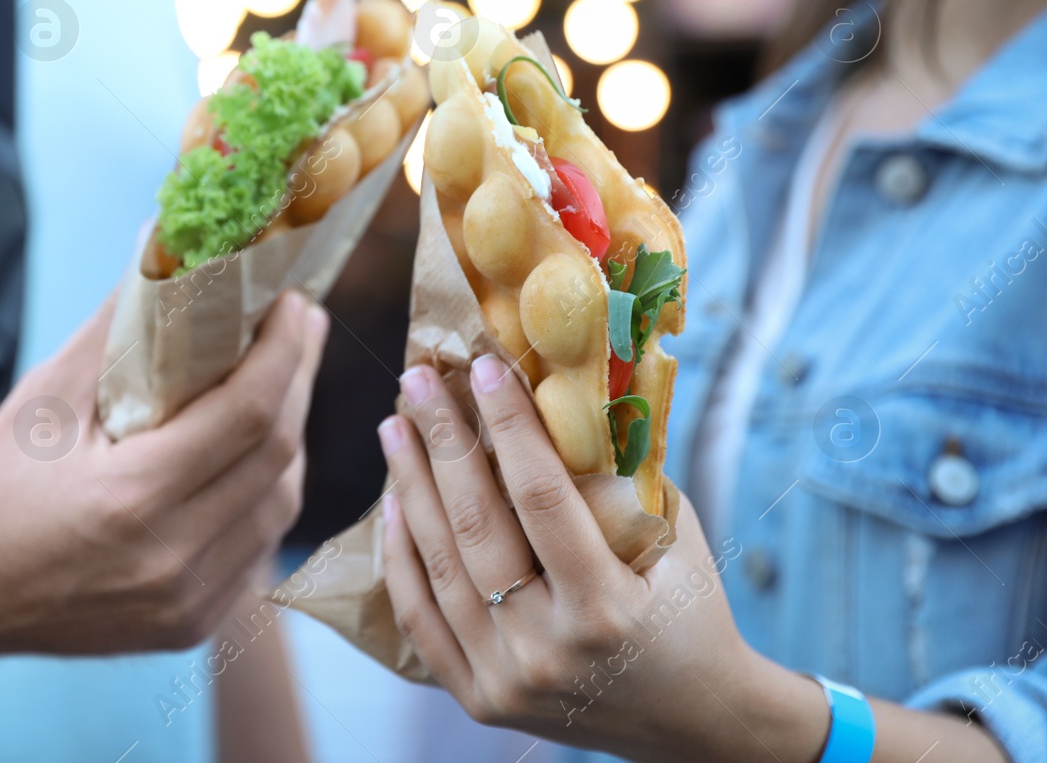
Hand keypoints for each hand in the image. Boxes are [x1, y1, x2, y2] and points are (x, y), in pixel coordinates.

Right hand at [0, 290, 326, 655]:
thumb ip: (119, 322)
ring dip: (289, 438)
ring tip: (281, 382)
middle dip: (298, 380)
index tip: (294, 302)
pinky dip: (265, 493)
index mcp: (130, 499)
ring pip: (279, 507)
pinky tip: (254, 453)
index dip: (284, 351)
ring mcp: (185, 604)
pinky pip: (258, 548)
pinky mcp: (190, 627)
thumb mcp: (47, 395)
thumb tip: (167, 239)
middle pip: (277, 457)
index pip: (248, 414)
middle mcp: (170, 561)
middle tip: (301, 325)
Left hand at [377, 356, 830, 761]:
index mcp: (605, 610)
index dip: (509, 426)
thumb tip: (565, 390)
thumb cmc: (688, 612)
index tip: (483, 368)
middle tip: (418, 380)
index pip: (542, 498)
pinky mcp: (478, 698)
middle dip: (442, 442)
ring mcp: (505, 680)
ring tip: (396, 426)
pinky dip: (402, 556)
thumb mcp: (673, 541)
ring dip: (411, 487)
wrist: (693, 719)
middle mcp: (547, 651)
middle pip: (476, 526)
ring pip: (439, 566)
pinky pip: (420, 617)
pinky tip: (393, 503)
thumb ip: (621, 475)